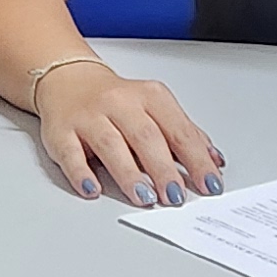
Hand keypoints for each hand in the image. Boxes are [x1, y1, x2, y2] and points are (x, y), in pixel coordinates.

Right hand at [36, 63, 224, 206]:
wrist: (69, 80)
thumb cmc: (117, 101)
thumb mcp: (155, 108)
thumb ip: (183, 133)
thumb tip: (214, 161)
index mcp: (149, 96)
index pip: (178, 130)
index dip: (196, 159)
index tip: (209, 184)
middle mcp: (120, 103)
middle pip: (146, 137)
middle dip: (163, 168)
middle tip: (176, 196)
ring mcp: (89, 116)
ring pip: (111, 144)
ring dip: (129, 173)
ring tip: (144, 196)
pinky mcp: (61, 131)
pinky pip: (71, 153)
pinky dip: (81, 172)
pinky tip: (93, 189)